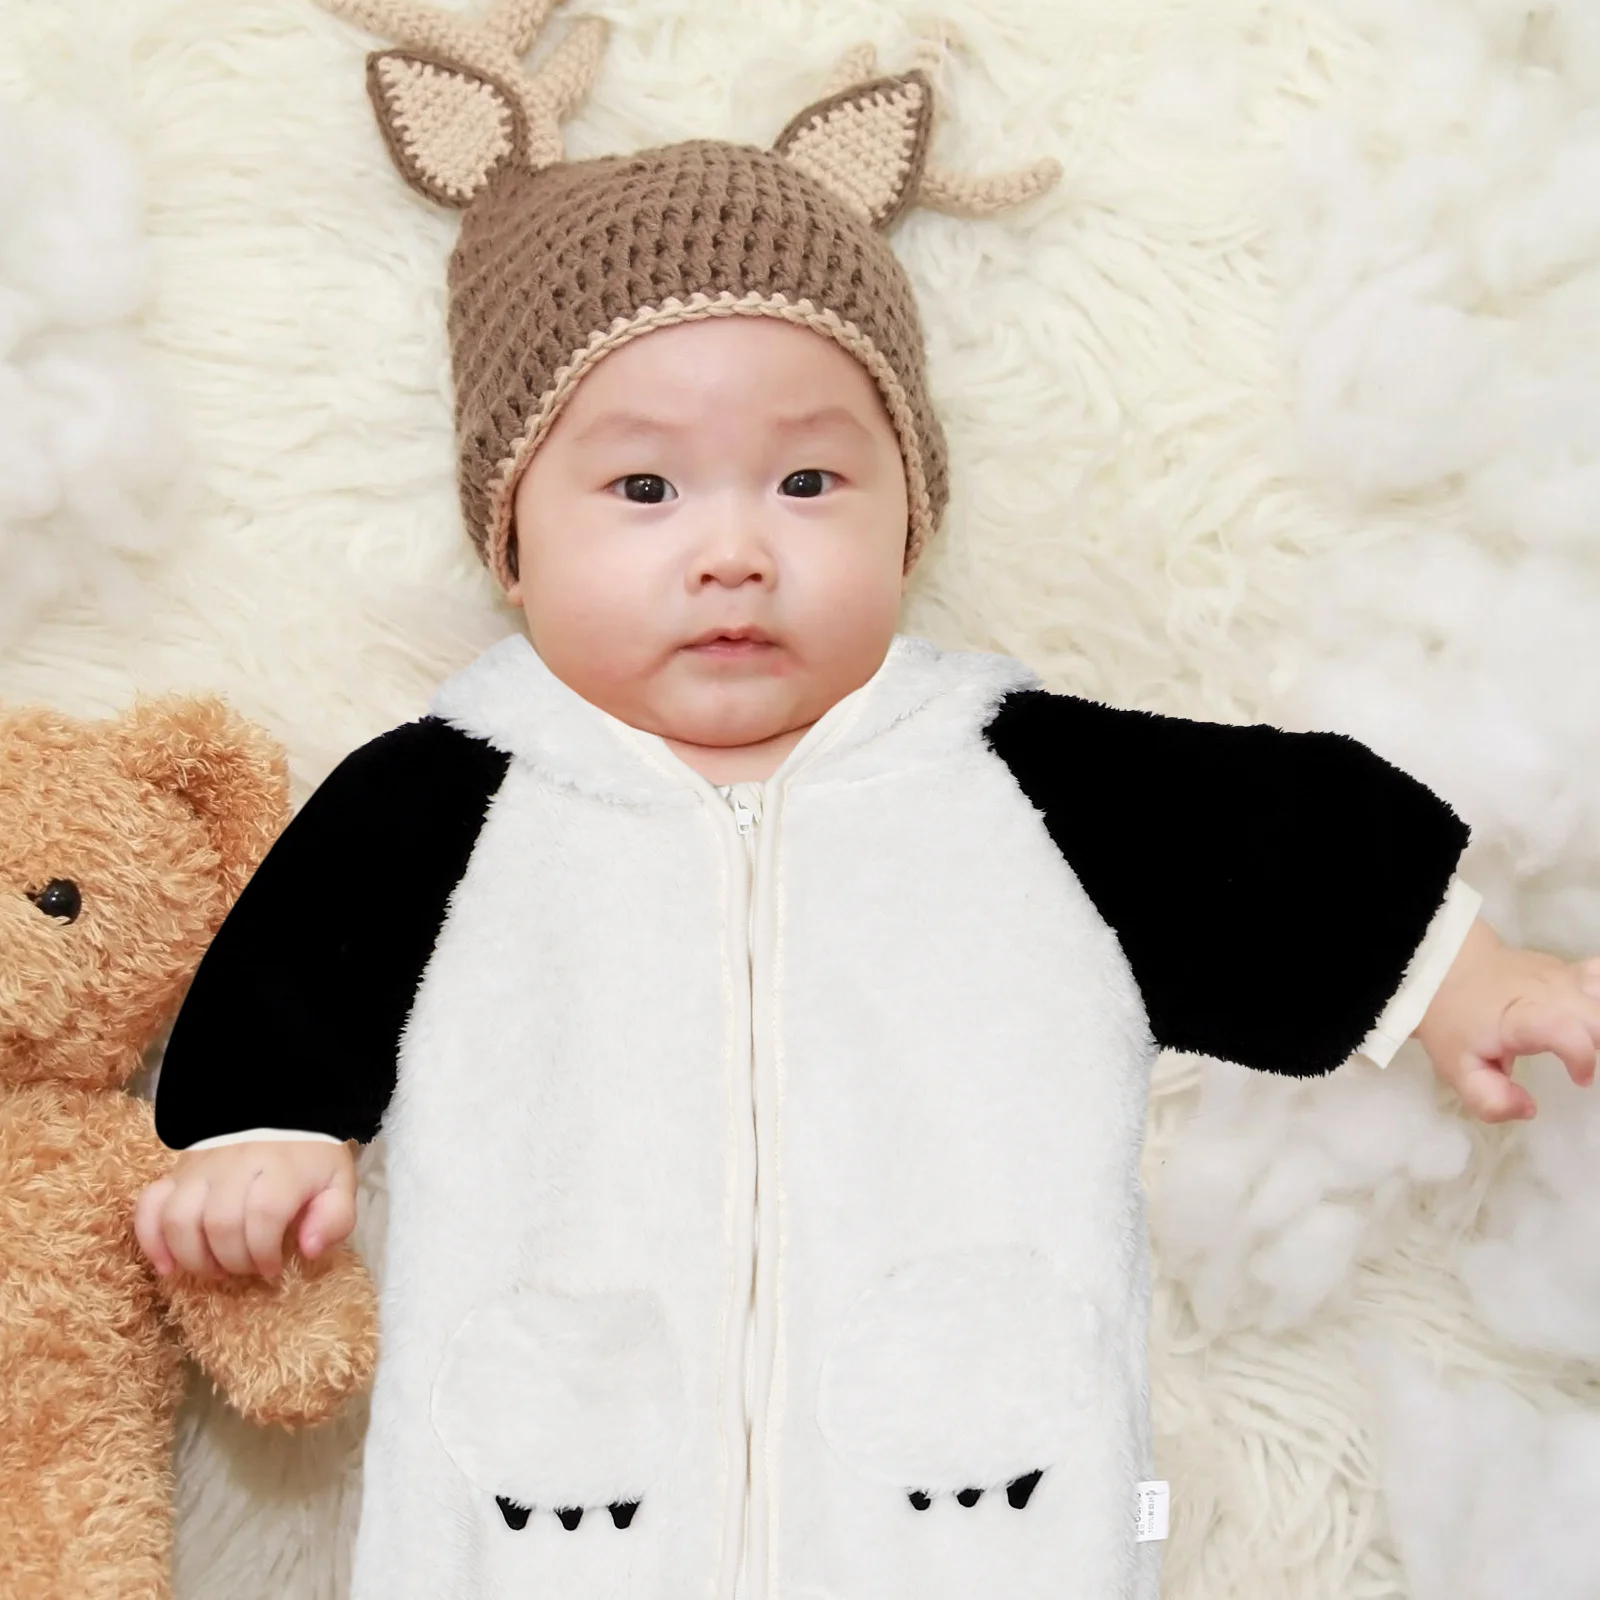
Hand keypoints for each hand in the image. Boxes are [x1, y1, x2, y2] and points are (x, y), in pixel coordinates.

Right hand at [134, 1139, 357, 1279]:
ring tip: (216, 1270)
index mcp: (281, 1167)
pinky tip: (168, 1267)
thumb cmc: (309, 1161)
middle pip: (220, 1222)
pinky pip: (148, 1206)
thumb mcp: (337, 1184)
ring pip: (179, 1217)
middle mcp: (235, 1164)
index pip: (263, 1214)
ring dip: (194, 1257)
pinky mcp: (175, 1174)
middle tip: (249, 1269)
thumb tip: (309, 1250)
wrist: (281, 1117)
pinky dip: (151, 1241)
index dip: (265, 1251)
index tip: (274, 1268)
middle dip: (234, 1260)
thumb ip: (334, 1217)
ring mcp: (200, 1168)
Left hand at [1415, 917, 1599, 1122]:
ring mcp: (1564, 975)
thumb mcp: (1459, 1070)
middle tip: (1583, 1064)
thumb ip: (1490, 1100)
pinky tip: (1597, 1014)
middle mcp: (1553, 991)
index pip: (1571, 1033)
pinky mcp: (1571, 969)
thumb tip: (1530, 1110)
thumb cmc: (1453, 1021)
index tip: (1578, 1080)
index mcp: (1524, 1016)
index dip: (1582, 1059)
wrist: (1444, 969)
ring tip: (1590, 1043)